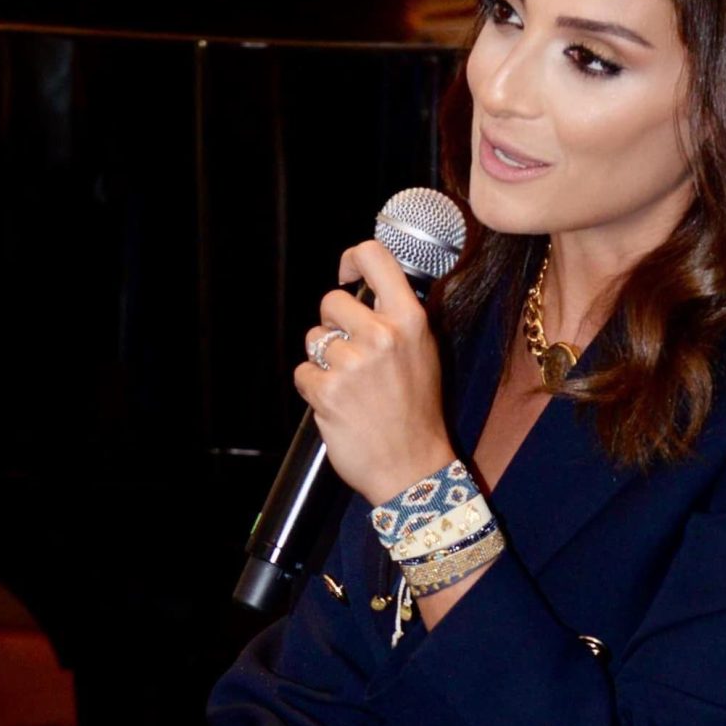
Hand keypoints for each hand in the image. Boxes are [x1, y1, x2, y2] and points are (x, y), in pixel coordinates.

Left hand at [295, 239, 455, 505]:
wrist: (413, 468)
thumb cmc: (416, 412)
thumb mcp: (423, 353)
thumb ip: (397, 318)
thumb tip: (364, 287)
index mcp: (410, 320)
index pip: (375, 256)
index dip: (352, 259)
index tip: (347, 276)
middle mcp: (382, 335)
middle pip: (331, 301)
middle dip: (333, 326)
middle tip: (352, 356)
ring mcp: (353, 363)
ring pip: (314, 339)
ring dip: (323, 361)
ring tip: (349, 386)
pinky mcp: (327, 390)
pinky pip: (302, 372)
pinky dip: (313, 388)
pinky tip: (337, 404)